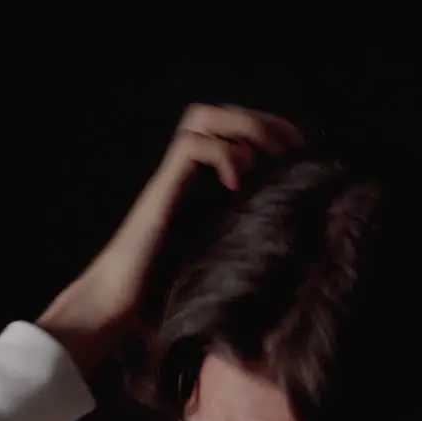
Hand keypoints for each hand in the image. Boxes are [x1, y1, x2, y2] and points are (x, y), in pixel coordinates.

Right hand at [40, 104, 303, 374]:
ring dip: (243, 129)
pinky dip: (223, 155)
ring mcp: (172, 180)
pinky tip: (237, 186)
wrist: (116, 306)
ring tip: (266, 159)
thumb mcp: (222, 261)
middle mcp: (185, 175)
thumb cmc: (164, 296)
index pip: (238, 132)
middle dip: (263, 123)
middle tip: (291, 149)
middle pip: (223, 114)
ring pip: (204, 117)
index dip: (273, 132)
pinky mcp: (162, 191)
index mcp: (202, 186)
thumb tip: (304, 251)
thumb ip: (249, 243)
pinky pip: (193, 146)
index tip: (304, 153)